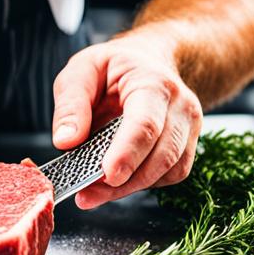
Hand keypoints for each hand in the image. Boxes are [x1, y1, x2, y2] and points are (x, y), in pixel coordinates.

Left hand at [51, 26, 201, 208]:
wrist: (146, 61)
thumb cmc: (113, 66)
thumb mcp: (81, 70)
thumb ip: (70, 104)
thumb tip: (65, 141)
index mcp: (153, 82)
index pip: (146, 124)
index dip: (127, 153)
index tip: (106, 175)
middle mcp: (180, 106)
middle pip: (163, 154)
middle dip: (126, 180)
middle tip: (88, 193)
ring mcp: (188, 128)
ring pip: (169, 170)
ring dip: (132, 187)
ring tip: (95, 191)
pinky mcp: (187, 147)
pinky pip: (169, 176)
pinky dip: (142, 184)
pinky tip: (116, 183)